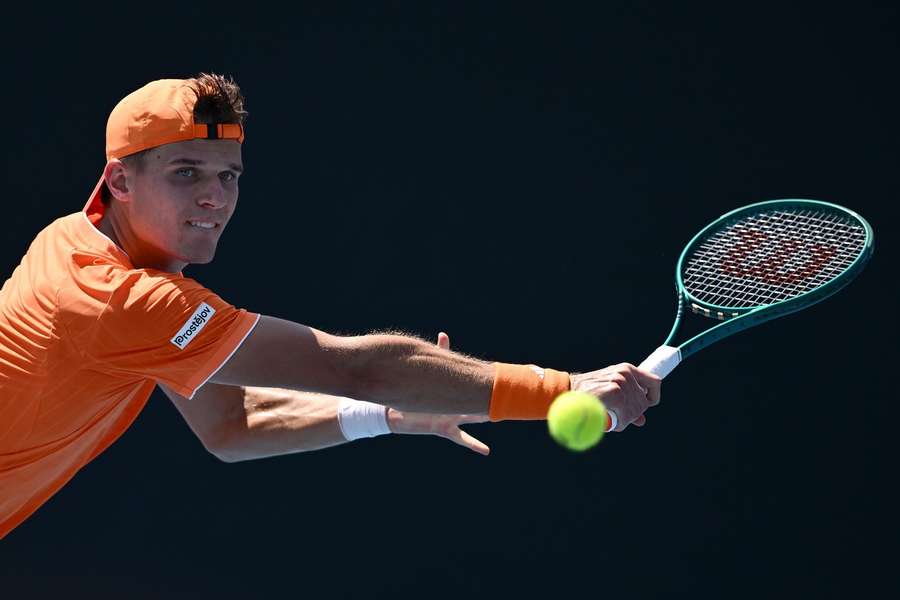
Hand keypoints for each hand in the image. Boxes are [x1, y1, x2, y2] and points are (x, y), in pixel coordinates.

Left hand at [386, 332, 490, 454]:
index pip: (473, 386)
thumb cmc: (414, 393)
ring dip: (484, 418)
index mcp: (455, 393)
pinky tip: (486, 450)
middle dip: (489, 399)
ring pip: (472, 418)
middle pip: (476, 402)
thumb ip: (439, 353)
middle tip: (508, 397)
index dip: (486, 382)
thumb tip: (444, 334)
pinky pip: (462, 438)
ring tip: (499, 420)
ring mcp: (452, 419)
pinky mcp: (445, 429)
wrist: (397, 414)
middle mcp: (456, 406)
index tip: (502, 378)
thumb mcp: (429, 373)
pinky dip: (474, 445)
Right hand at [570, 363, 660, 430]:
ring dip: (624, 420)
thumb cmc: (589, 393)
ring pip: (636, 412)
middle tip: (618, 417)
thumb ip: (628, 402)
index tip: (645, 406)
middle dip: (633, 414)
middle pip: (644, 403)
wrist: (567, 391)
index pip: (655, 382)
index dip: (652, 397)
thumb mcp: (611, 392)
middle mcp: (626, 373)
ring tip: (611, 418)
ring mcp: (620, 382)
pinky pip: (626, 417)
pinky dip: (619, 423)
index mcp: (627, 369)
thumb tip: (642, 420)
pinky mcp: (614, 393)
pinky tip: (609, 421)